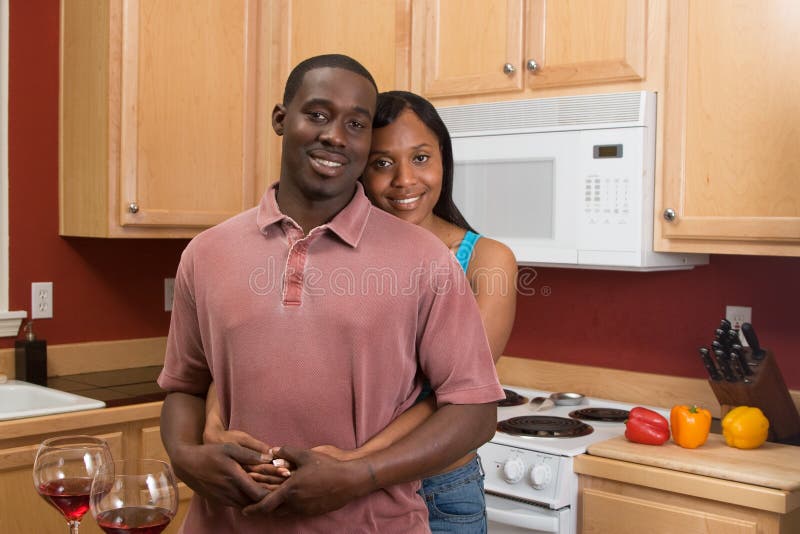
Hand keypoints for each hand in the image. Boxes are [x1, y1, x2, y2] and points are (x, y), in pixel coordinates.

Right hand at [170, 441, 272, 507]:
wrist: (187, 465)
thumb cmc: (209, 453)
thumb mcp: (230, 448)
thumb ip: (249, 454)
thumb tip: (269, 457)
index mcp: (235, 478)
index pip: (259, 494)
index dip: (272, 493)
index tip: (282, 487)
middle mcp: (230, 492)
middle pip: (255, 503)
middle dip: (268, 498)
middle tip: (280, 490)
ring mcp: (224, 499)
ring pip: (247, 505)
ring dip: (258, 500)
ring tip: (270, 491)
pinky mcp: (220, 501)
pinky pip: (239, 504)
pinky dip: (248, 500)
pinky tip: (254, 492)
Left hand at [242, 446, 373, 516]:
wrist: (349, 481)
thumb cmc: (327, 467)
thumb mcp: (305, 455)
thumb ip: (286, 452)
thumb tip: (272, 451)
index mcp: (289, 490)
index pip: (265, 504)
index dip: (253, 508)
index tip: (244, 510)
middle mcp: (295, 504)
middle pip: (273, 511)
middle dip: (263, 509)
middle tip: (255, 505)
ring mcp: (305, 510)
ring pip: (284, 513)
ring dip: (277, 508)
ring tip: (272, 502)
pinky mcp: (313, 512)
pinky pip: (296, 512)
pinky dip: (289, 508)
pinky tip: (292, 500)